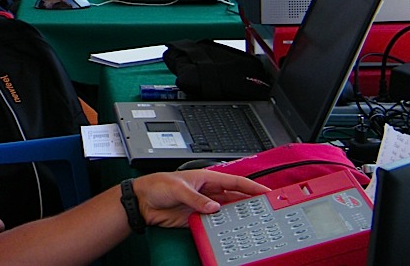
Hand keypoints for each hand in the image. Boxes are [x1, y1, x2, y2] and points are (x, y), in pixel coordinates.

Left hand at [133, 170, 268, 228]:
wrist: (142, 202)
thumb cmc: (156, 185)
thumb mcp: (177, 188)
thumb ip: (196, 198)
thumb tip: (214, 207)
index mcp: (206, 178)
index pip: (234, 182)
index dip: (251, 186)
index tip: (266, 192)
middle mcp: (208, 192)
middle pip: (235, 197)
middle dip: (251, 202)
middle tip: (267, 209)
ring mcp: (204, 206)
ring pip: (228, 211)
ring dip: (239, 216)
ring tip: (254, 221)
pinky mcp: (198, 218)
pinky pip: (216, 223)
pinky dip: (224, 226)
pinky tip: (232, 230)